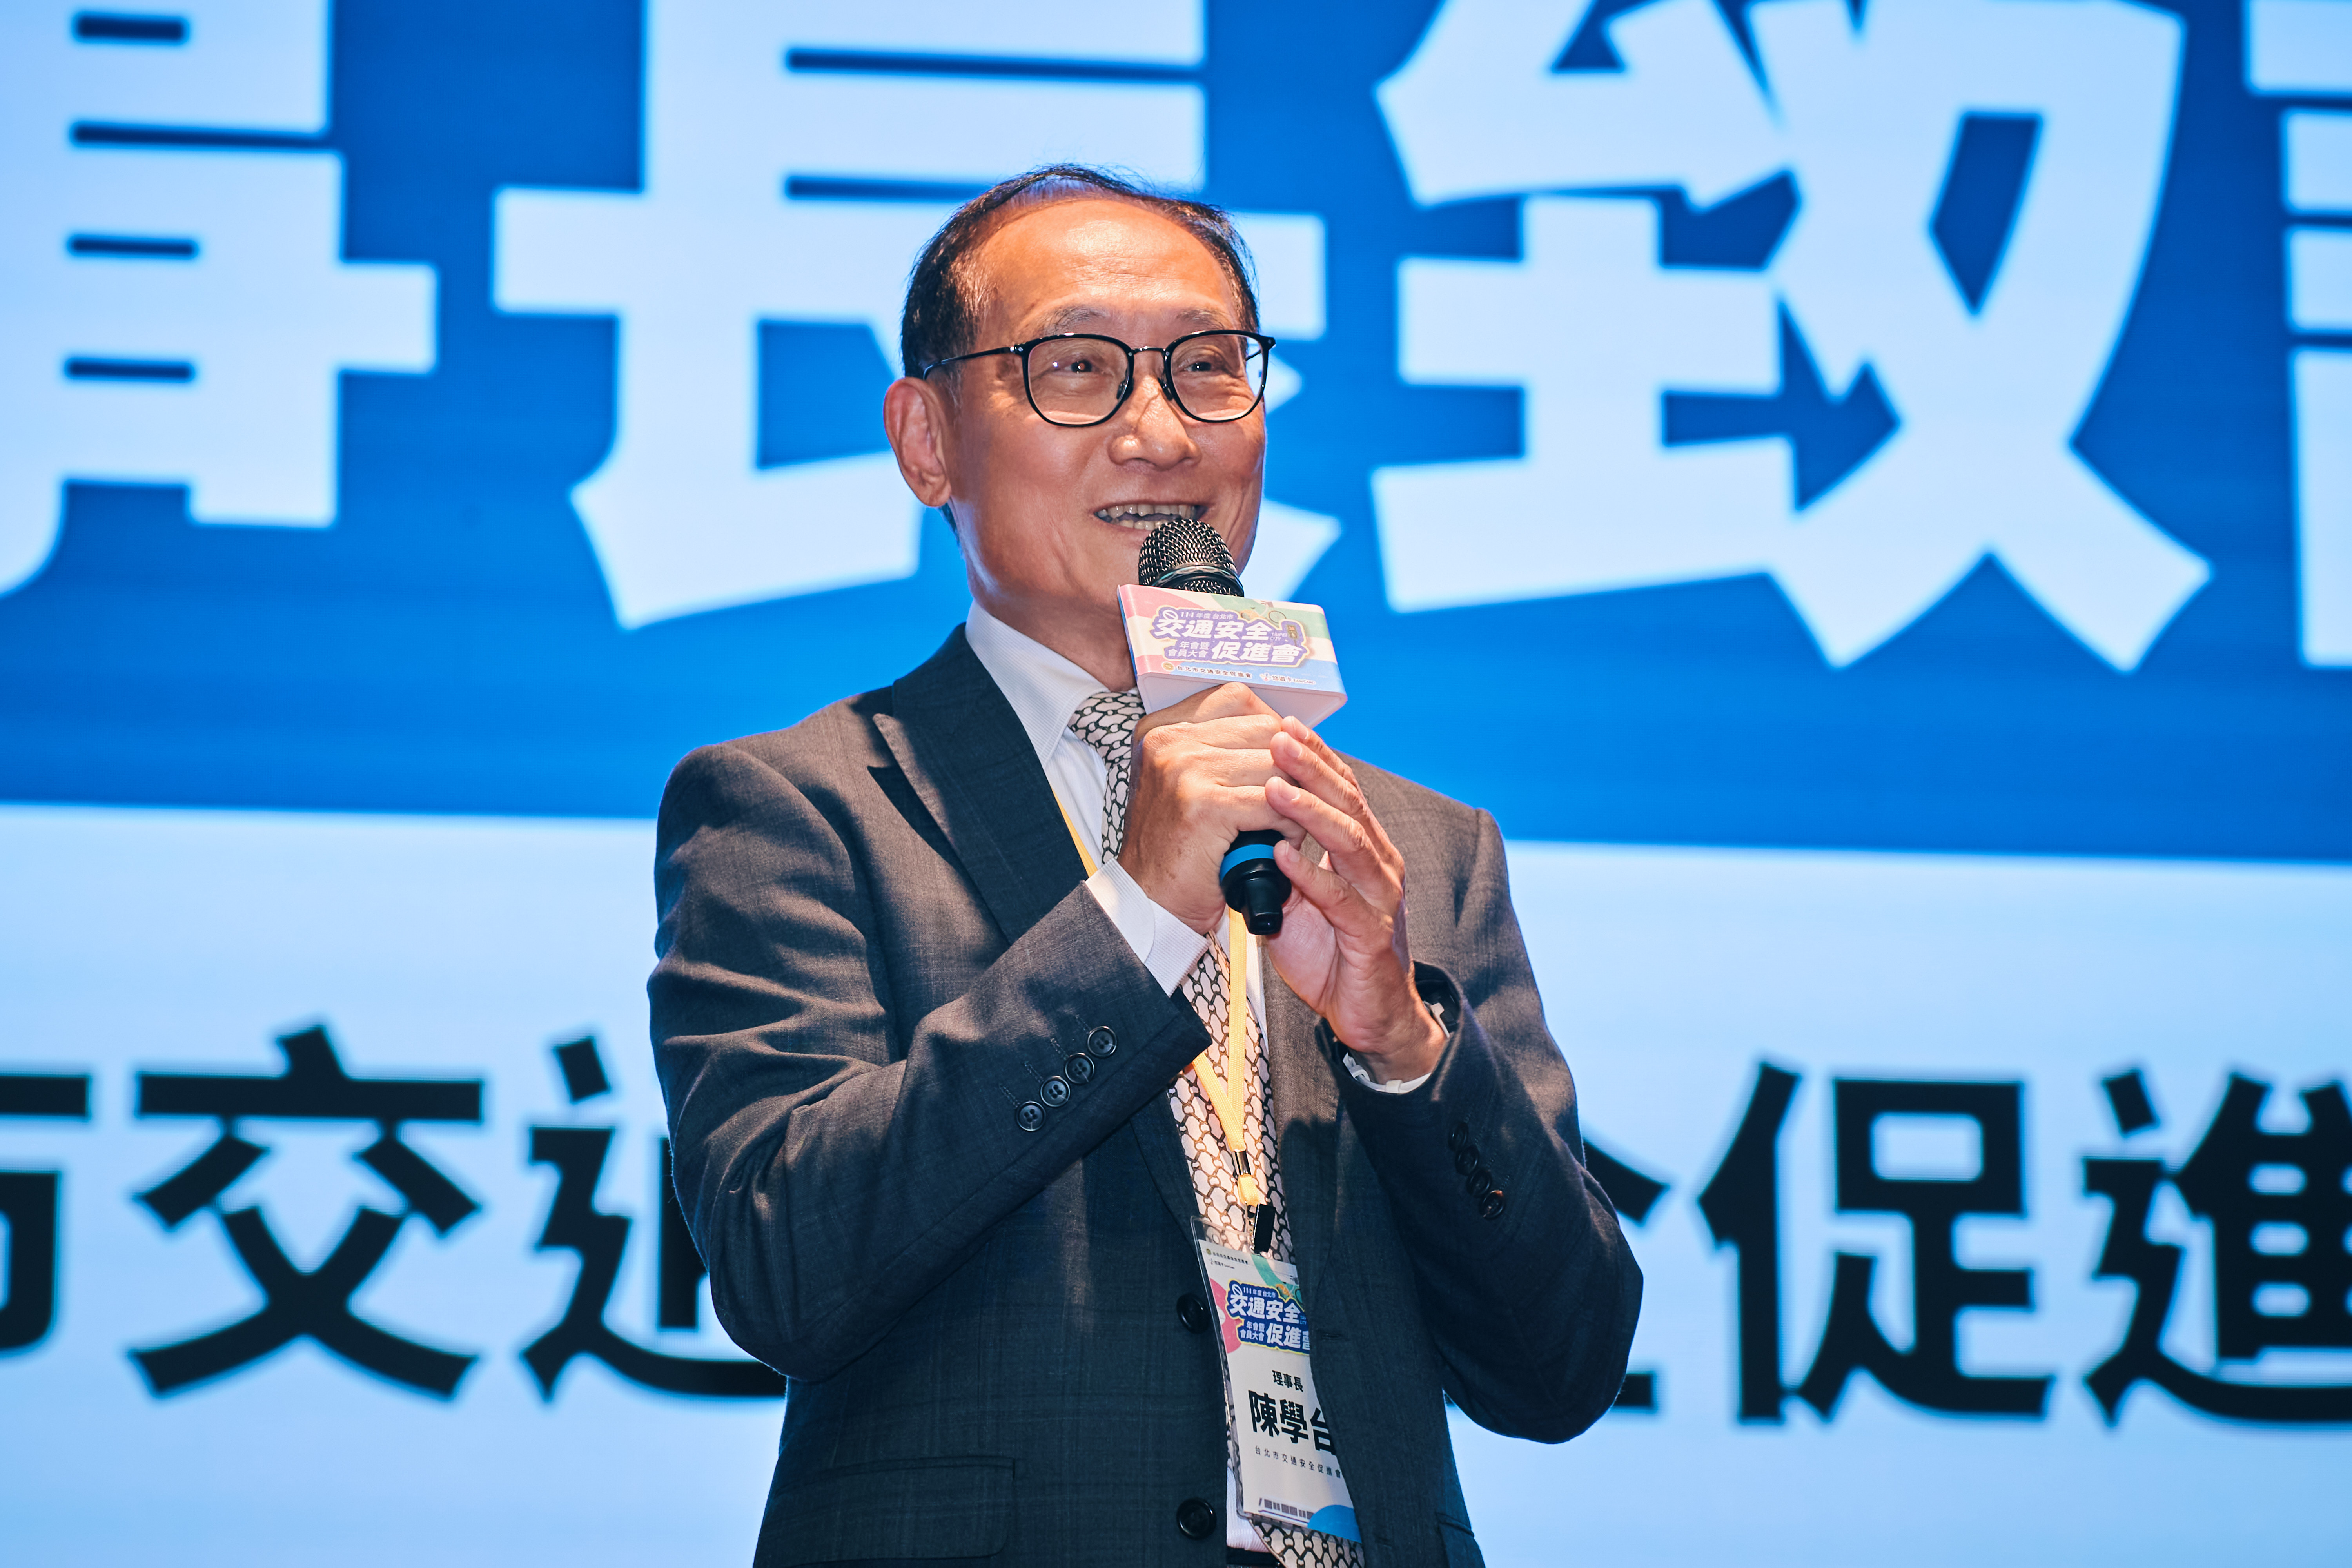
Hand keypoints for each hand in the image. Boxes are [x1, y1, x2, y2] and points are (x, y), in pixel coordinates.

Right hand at [1119, 684, 1298, 934]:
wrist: (1147, 903)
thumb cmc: (1176, 847)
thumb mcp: (1187, 782)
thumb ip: (1222, 749)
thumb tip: (1288, 730)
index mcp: (1161, 728)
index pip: (1238, 698)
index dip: (1273, 727)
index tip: (1285, 756)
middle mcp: (1168, 740)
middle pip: (1265, 729)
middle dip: (1290, 765)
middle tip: (1290, 799)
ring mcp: (1183, 769)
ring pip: (1276, 765)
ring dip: (1294, 797)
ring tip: (1285, 823)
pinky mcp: (1204, 805)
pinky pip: (1273, 802)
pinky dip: (1288, 824)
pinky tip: (1281, 839)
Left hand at [1261, 719, 1445, 1082]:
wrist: (1367, 1014)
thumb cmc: (1331, 953)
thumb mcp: (1298, 897)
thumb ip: (1277, 863)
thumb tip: (1240, 829)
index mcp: (1364, 849)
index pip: (1341, 790)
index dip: (1314, 756)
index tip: (1282, 725)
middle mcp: (1378, 864)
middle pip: (1349, 802)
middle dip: (1311, 767)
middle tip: (1278, 737)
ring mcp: (1379, 898)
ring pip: (1350, 841)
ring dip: (1310, 811)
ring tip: (1274, 787)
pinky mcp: (1371, 935)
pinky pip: (1341, 897)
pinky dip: (1311, 873)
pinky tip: (1283, 854)